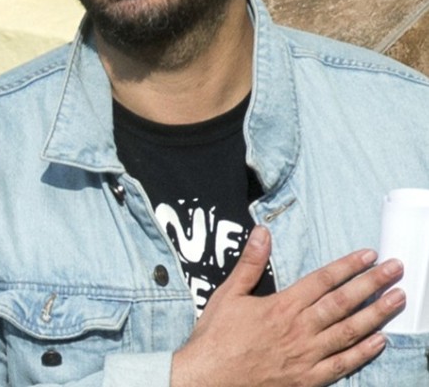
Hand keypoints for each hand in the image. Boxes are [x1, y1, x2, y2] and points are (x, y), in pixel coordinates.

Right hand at [171, 225, 404, 386]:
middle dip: (372, 284)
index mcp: (281, 306)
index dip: (347, 266)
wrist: (209, 378)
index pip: (322, 280)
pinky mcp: (307, 378)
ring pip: (349, 331)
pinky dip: (363, 352)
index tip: (369, 255)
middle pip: (343, 302)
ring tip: (397, 299)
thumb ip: (250, 264)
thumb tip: (262, 233)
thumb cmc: (216, 337)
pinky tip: (379, 340)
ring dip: (377, 314)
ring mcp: (307, 355)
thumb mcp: (229, 294)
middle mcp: (299, 329)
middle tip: (395, 269)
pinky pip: (342, 364)